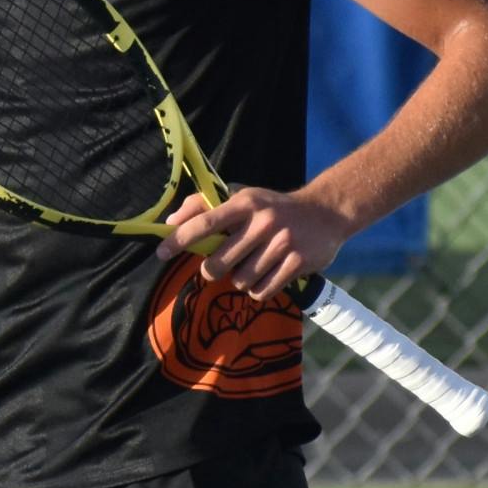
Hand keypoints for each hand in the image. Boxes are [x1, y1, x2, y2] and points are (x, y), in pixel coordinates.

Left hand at [155, 187, 351, 300]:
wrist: (326, 213)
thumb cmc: (275, 207)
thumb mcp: (244, 196)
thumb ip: (205, 205)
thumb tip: (170, 222)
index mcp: (246, 202)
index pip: (206, 223)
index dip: (180, 239)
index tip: (161, 253)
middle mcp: (263, 222)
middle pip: (218, 263)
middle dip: (213, 270)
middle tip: (220, 266)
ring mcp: (282, 244)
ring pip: (240, 281)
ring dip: (240, 280)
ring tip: (251, 267)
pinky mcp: (297, 264)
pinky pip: (261, 292)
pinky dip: (258, 291)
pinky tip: (266, 277)